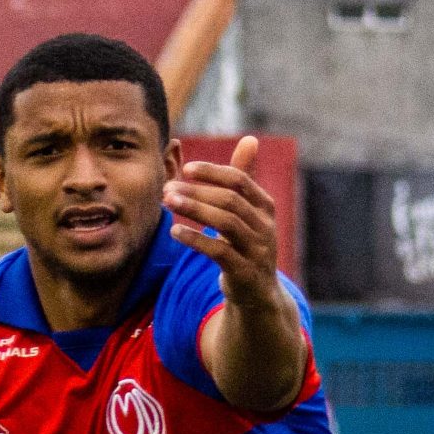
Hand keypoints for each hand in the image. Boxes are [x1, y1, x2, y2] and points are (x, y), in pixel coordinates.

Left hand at [164, 135, 280, 305]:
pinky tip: (175, 232)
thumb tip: (250, 139)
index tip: (187, 168)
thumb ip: (243, 178)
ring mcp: (258, 251)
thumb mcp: (248, 212)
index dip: (213, 172)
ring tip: (168, 203)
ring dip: (194, 210)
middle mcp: (265, 227)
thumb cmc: (246, 245)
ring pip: (226, 224)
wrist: (257, 294)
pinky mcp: (245, 272)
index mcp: (265, 207)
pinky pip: (220, 252)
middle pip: (230, 201)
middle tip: (167, 188)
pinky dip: (196, 239)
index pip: (240, 181)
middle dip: (197, 192)